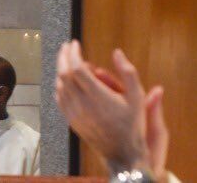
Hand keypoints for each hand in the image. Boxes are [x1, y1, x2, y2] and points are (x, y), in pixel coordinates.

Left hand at [54, 40, 163, 175]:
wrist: (123, 153)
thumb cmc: (132, 123)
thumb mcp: (137, 97)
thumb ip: (128, 72)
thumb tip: (117, 52)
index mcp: (98, 96)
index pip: (77, 68)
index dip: (73, 53)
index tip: (75, 43)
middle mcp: (82, 104)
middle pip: (64, 74)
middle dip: (63, 57)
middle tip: (67, 47)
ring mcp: (74, 114)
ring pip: (59, 86)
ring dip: (61, 70)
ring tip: (67, 60)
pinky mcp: (71, 121)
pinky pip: (59, 99)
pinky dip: (60, 85)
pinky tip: (65, 80)